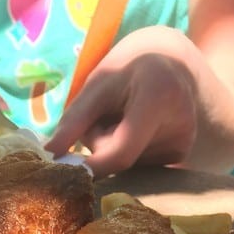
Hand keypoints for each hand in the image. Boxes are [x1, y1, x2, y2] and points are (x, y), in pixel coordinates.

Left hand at [46, 45, 198, 177]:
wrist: (169, 61)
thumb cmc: (127, 69)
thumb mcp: (97, 86)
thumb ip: (73, 121)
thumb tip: (49, 155)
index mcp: (159, 96)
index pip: (122, 152)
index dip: (93, 167)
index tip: (68, 172)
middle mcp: (180, 123)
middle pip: (122, 159)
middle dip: (102, 147)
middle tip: (105, 118)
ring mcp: (184, 142)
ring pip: (130, 165)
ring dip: (115, 149)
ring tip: (126, 118)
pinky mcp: (183, 154)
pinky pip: (141, 166)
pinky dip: (129, 153)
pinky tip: (138, 130)